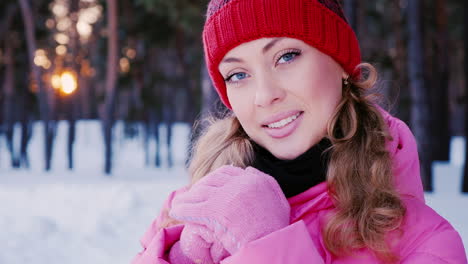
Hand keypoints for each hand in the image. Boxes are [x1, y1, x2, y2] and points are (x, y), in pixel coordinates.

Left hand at [168, 165, 289, 261]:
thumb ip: (263, 181)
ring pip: (199, 193)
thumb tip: (248, 171)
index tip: (208, 186)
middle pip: (211, 180)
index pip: (227, 173)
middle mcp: (238, 184)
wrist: (270, 242)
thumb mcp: (277, 198)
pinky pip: (191, 208)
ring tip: (179, 204)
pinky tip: (175, 212)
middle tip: (192, 195)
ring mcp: (225, 196)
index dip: (215, 179)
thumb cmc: (276, 226)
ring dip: (187, 198)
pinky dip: (181, 209)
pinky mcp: (214, 211)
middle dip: (200, 187)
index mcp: (253, 180)